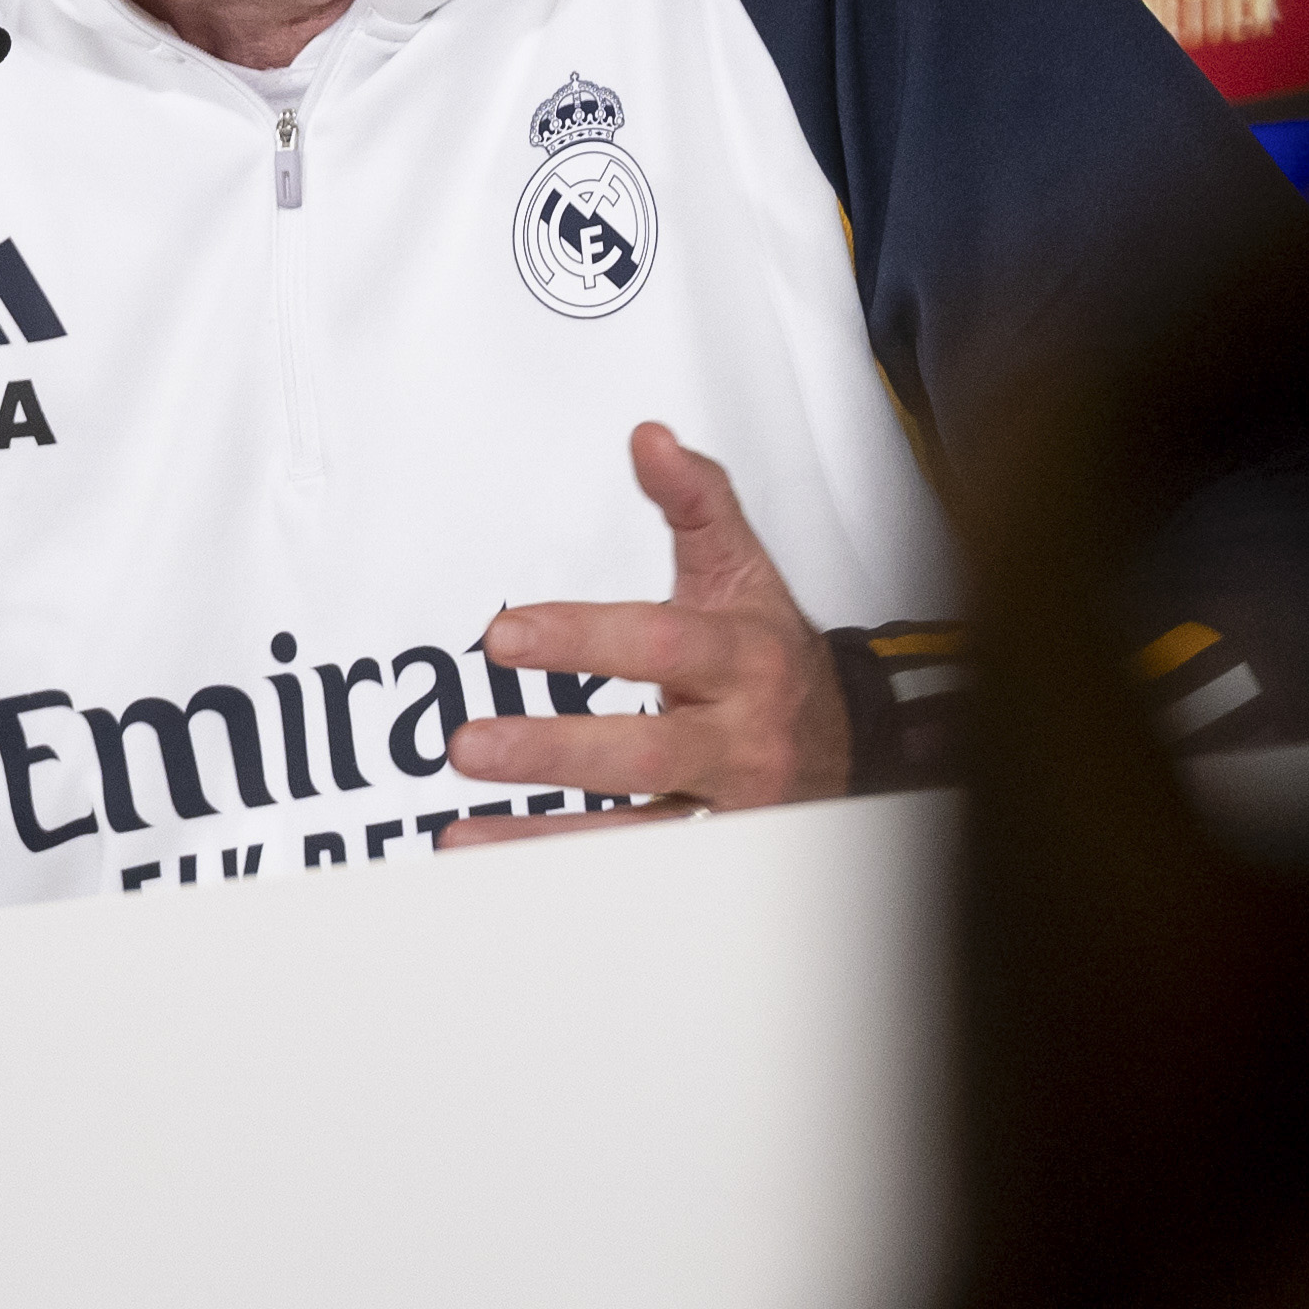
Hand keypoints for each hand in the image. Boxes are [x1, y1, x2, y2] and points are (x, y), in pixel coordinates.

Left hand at [439, 423, 852, 842]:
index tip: (505, 636)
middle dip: (555, 750)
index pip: (661, 646)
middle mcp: (740, 739)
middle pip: (649, 751)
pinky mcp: (707, 852)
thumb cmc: (772, 656)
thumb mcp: (743, 572)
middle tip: (469, 746)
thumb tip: (649, 439)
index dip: (582, 639)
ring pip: (638, 833)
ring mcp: (726, 806)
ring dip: (544, 838)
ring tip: (463, 835)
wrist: (845, 743)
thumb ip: (695, 501)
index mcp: (745, 659)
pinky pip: (632, 869)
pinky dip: (559, 869)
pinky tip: (492, 860)